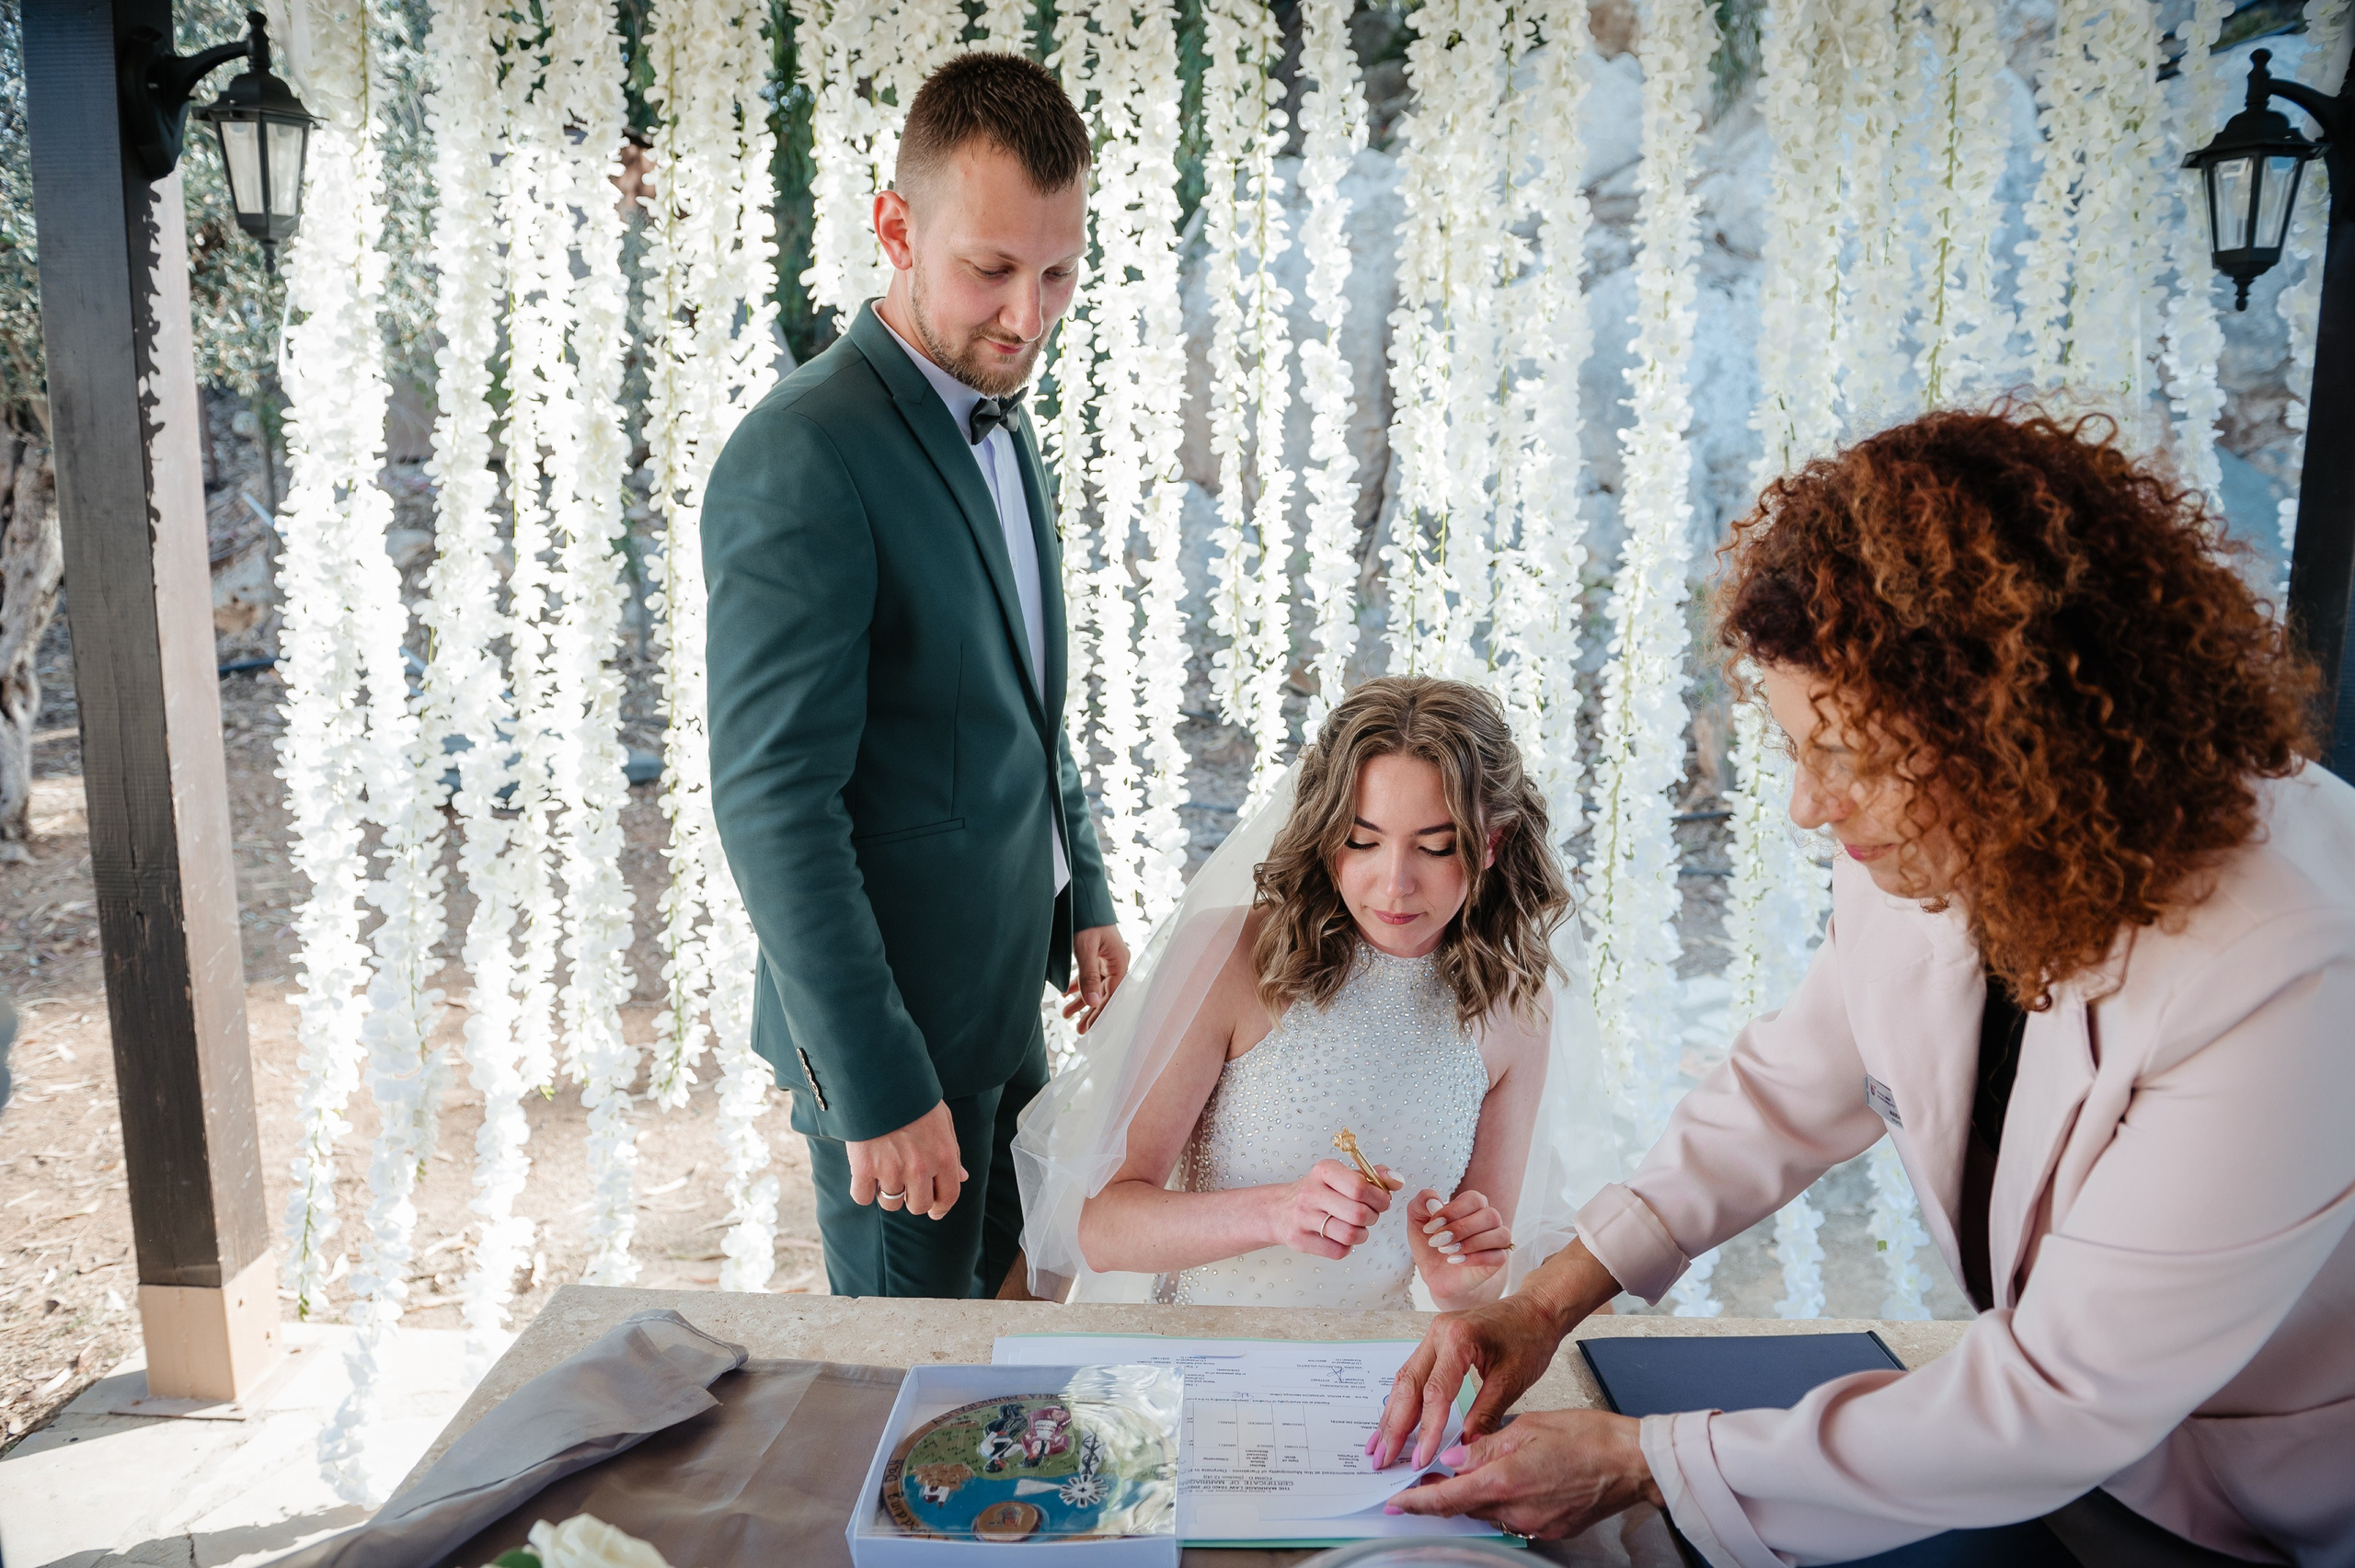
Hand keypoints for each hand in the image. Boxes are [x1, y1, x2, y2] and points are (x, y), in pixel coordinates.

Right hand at [844, 1101, 966, 1219]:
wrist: (881, 1079)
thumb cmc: (914, 1099)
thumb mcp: (943, 1121)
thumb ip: (953, 1152)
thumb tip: (963, 1177)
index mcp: (944, 1157)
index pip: (948, 1196)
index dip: (941, 1208)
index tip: (934, 1211)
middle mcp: (920, 1168)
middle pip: (918, 1206)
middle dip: (913, 1200)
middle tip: (906, 1186)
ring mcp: (891, 1170)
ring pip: (891, 1203)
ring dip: (888, 1193)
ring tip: (885, 1173)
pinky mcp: (864, 1168)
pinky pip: (863, 1197)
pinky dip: (863, 1190)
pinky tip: (865, 1176)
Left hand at [1061, 923, 1130, 1033]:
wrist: (1084, 897)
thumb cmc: (1087, 920)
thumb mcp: (1085, 949)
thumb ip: (1088, 976)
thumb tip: (1093, 1002)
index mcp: (1119, 962)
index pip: (1113, 995)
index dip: (1102, 1013)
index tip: (1092, 1029)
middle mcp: (1116, 962)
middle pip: (1105, 993)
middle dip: (1091, 1012)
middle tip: (1079, 1030)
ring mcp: (1107, 959)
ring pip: (1096, 986)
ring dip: (1082, 1000)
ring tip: (1067, 1014)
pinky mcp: (1097, 955)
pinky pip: (1090, 975)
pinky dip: (1078, 985)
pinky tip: (1066, 994)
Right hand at [1266, 1158, 1393, 1257]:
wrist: (1279, 1210)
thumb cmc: (1318, 1192)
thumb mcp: (1341, 1176)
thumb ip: (1372, 1176)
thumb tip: (1397, 1181)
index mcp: (1324, 1171)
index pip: (1360, 1187)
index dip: (1379, 1198)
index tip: (1382, 1201)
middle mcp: (1311, 1193)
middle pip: (1358, 1213)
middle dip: (1372, 1217)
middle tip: (1369, 1215)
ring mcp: (1303, 1218)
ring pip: (1350, 1235)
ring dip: (1361, 1234)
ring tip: (1356, 1228)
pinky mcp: (1299, 1241)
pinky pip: (1338, 1251)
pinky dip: (1347, 1247)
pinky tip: (1341, 1238)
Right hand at [1372, 1236, 1620, 1468]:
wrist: (1536, 1309)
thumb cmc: (1530, 1339)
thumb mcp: (1512, 1381)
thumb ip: (1486, 1415)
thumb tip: (1465, 1449)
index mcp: (1459, 1339)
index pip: (1435, 1392)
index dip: (1427, 1429)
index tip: (1422, 1459)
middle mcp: (1438, 1333)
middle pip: (1408, 1385)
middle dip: (1394, 1427)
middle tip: (1383, 1460)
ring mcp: (1432, 1336)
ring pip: (1404, 1380)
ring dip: (1392, 1416)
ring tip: (1379, 1448)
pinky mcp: (1434, 1343)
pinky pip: (1413, 1374)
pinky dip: (1402, 1402)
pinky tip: (1393, 1423)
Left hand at [1381, 1409, 1662, 1539]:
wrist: (1631, 1462)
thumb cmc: (1587, 1436)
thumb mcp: (1527, 1426)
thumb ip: (1485, 1445)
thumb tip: (1453, 1458)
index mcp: (1505, 1481)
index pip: (1446, 1499)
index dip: (1416, 1502)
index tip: (1396, 1501)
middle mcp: (1516, 1510)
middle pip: (1465, 1509)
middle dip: (1443, 1495)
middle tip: (1427, 1478)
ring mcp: (1534, 1524)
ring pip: (1488, 1514)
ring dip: (1473, 1498)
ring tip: (1466, 1475)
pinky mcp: (1551, 1529)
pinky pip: (1513, 1518)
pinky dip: (1501, 1502)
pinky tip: (1505, 1483)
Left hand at [1406, 1188, 1510, 1303]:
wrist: (1436, 1274)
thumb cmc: (1431, 1243)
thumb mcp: (1417, 1221)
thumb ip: (1420, 1203)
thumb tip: (1433, 1201)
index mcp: (1472, 1204)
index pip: (1473, 1199)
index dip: (1452, 1212)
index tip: (1430, 1227)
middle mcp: (1489, 1219)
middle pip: (1489, 1215)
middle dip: (1460, 1229)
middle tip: (1438, 1241)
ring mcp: (1497, 1240)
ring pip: (1500, 1234)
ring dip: (1471, 1243)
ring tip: (1447, 1251)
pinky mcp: (1498, 1260)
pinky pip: (1499, 1256)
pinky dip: (1477, 1258)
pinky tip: (1457, 1261)